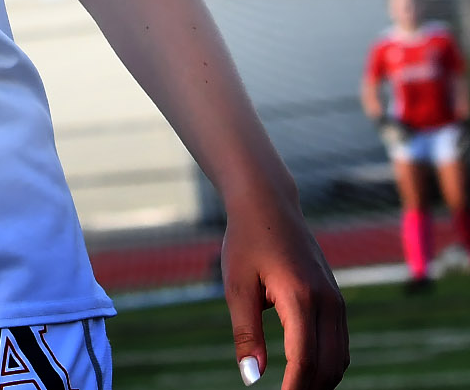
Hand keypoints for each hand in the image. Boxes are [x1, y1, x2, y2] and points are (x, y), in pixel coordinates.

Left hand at [219, 186, 346, 388]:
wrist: (268, 204)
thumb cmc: (246, 241)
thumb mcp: (236, 285)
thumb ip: (246, 333)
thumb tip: (252, 378)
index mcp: (300, 296)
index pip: (305, 359)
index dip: (295, 389)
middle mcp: (327, 301)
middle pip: (328, 365)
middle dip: (309, 389)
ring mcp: (336, 301)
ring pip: (340, 358)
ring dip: (320, 381)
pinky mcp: (336, 300)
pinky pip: (340, 344)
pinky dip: (327, 364)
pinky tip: (305, 374)